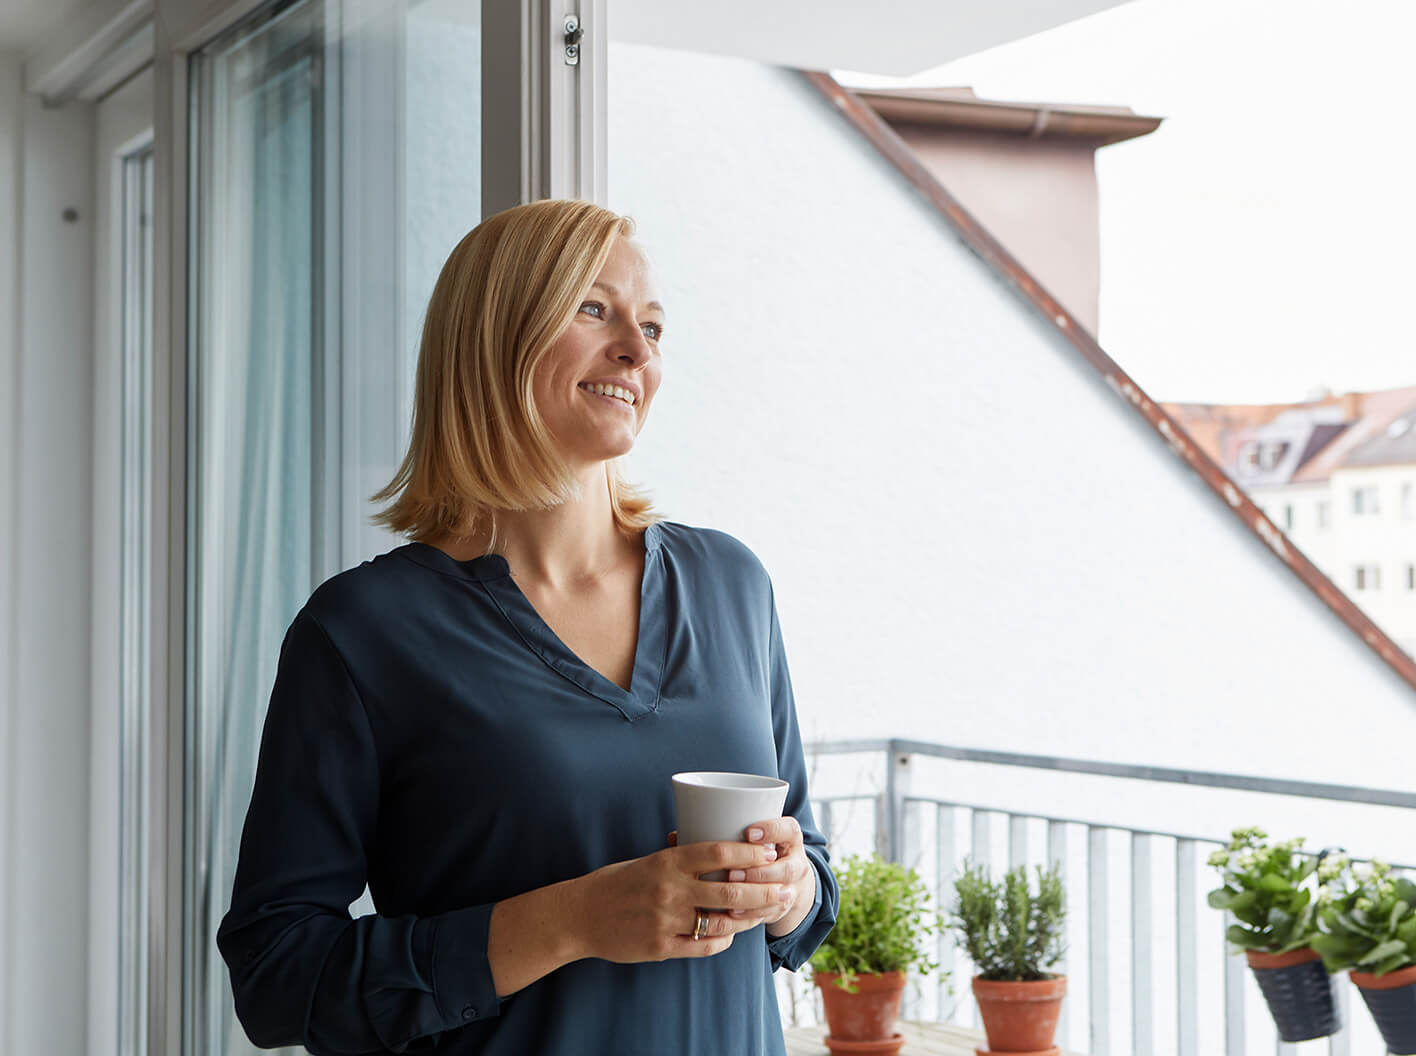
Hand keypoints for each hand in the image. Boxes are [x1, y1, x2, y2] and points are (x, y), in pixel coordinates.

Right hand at [571, 839, 790, 963]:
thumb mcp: (648, 860)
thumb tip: (712, 845)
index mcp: (667, 862)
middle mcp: (670, 890)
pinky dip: (723, 940)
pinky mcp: (661, 947)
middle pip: (729, 891)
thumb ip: (679, 856)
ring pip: (722, 922)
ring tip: (769, 912)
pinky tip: (733, 934)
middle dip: (764, 890)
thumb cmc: (616, 883)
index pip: (717, 852)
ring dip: (750, 919)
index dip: (749, 852)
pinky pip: (703, 946)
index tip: (769, 850)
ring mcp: (666, 921)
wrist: (581, 915)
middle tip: (786, 888)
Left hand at [736, 817, 815, 934]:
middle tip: (733, 874)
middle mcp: (797, 863)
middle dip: (760, 873)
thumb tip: (702, 820)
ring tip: (730, 897)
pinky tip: (732, 913)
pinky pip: (771, 914)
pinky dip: (751, 915)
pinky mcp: (782, 907)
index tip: (749, 833)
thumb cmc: (762, 848)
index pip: (789, 830)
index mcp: (791, 838)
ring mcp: (793, 887)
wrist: (787, 878)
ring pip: (781, 895)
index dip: (772, 831)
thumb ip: (739, 827)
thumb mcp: (759, 833)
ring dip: (755, 897)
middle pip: (787, 869)